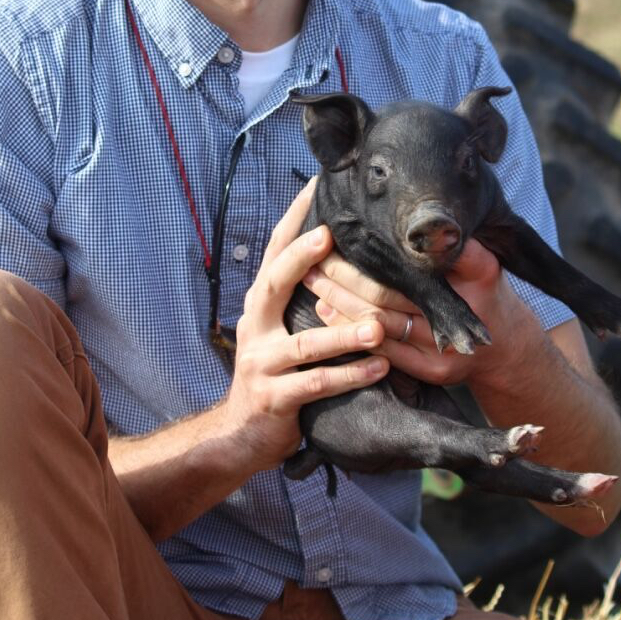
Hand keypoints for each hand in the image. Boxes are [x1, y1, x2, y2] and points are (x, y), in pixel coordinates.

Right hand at [221, 182, 388, 473]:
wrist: (240, 434)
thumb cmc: (275, 373)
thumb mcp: (280, 329)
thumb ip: (301, 298)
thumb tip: (340, 254)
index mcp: (260, 304)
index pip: (275, 251)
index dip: (294, 219)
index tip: (317, 186)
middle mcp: (254, 326)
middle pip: (273, 283)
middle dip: (300, 258)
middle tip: (330, 235)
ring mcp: (260, 363)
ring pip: (305, 344)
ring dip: (343, 334)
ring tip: (378, 327)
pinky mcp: (274, 398)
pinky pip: (316, 384)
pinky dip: (350, 376)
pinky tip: (380, 368)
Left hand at [304, 239, 533, 385]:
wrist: (506, 345)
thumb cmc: (488, 292)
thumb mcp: (484, 263)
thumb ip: (459, 247)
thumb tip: (430, 225)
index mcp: (463, 291)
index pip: (405, 274)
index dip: (369, 258)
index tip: (341, 238)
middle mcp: (450, 326)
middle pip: (383, 298)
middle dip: (344, 277)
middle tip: (313, 257)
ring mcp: (437, 354)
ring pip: (376, 325)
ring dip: (339, 302)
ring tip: (311, 278)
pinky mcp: (427, 372)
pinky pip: (380, 351)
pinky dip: (349, 330)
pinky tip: (325, 311)